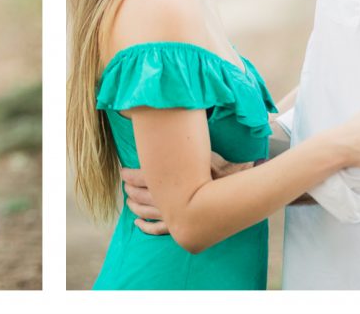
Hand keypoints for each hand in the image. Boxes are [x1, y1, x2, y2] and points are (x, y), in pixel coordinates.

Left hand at [122, 154, 254, 234]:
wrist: (237, 188)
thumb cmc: (218, 168)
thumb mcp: (199, 152)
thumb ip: (181, 147)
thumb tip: (165, 130)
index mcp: (170, 181)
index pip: (141, 178)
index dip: (129, 175)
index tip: (123, 172)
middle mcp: (167, 200)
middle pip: (141, 194)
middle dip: (130, 189)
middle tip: (125, 184)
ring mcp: (173, 215)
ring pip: (146, 211)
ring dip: (135, 205)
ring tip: (129, 200)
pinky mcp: (179, 226)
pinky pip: (158, 229)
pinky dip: (146, 227)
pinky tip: (138, 223)